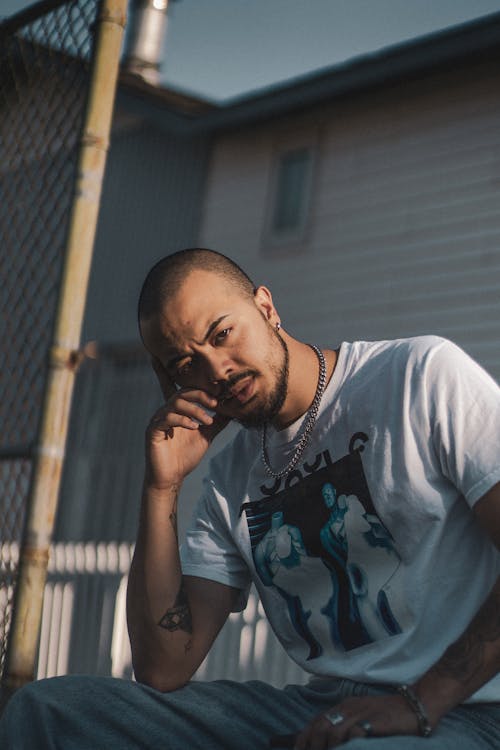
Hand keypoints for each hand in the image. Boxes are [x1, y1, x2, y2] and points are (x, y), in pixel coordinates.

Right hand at [145, 356, 229, 488]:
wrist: (172, 478)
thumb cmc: (186, 455)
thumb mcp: (207, 434)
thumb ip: (218, 420)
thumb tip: (234, 408)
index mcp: (177, 409)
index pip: (176, 387)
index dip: (174, 371)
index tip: (188, 366)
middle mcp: (165, 411)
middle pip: (182, 392)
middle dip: (200, 395)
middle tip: (215, 403)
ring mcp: (158, 420)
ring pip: (176, 403)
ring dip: (195, 410)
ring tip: (207, 421)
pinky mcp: (153, 431)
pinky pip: (167, 418)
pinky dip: (183, 420)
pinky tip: (194, 427)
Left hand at [293, 694, 419, 747]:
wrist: (415, 705)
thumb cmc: (389, 715)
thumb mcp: (363, 716)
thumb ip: (347, 727)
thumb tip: (330, 743)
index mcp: (344, 707)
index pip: (316, 722)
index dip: (304, 738)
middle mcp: (348, 709)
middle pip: (320, 727)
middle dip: (312, 746)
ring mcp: (360, 715)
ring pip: (332, 732)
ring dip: (327, 748)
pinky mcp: (372, 723)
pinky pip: (352, 735)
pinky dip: (346, 746)